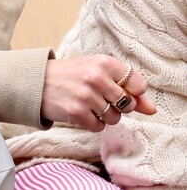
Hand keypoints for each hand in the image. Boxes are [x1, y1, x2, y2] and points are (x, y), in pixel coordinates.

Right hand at [41, 56, 156, 131]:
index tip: (118, 88)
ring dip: (104, 115)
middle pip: (128, 104)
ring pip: (115, 118)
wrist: (38, 81)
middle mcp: (97, 77)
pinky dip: (92, 122)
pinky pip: (99, 127)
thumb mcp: (99, 73)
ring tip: (88, 103)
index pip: (138, 84)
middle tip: (99, 96)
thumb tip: (152, 109)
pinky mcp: (77, 113)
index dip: (132, 92)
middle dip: (118, 105)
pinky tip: (80, 111)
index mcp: (104, 62)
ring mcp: (87, 96)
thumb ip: (128, 89)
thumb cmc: (73, 75)